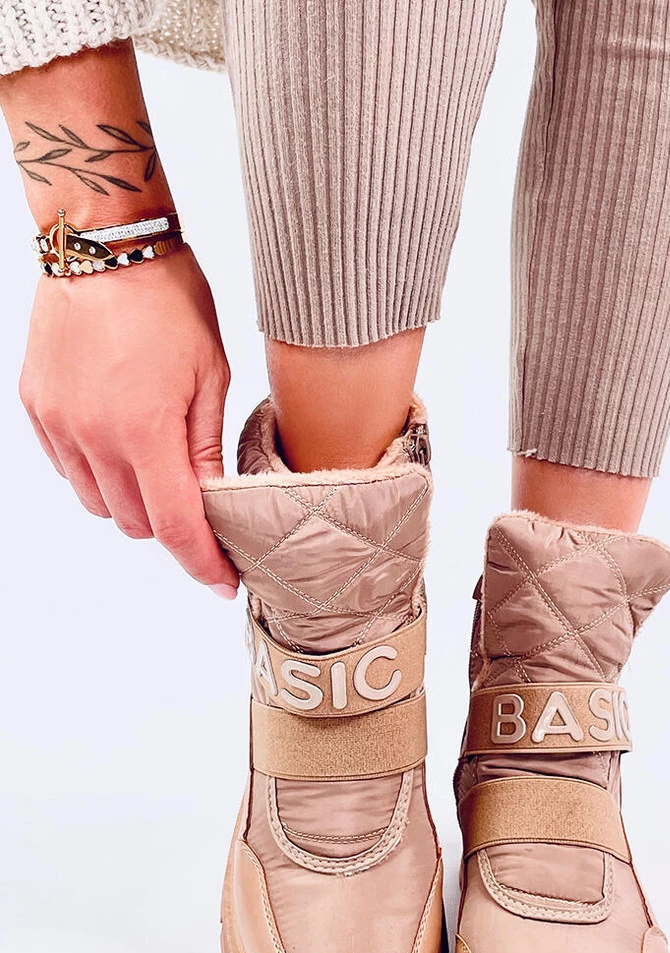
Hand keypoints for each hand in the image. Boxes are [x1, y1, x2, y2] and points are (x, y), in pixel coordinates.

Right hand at [19, 247, 238, 596]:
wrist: (104, 243)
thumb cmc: (169, 299)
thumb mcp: (210, 375)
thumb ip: (206, 449)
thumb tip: (213, 503)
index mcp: (145, 431)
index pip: (176, 526)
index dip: (203, 564)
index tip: (223, 582)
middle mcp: (93, 437)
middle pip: (136, 523)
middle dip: (173, 525)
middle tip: (199, 503)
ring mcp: (58, 424)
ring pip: (99, 503)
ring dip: (133, 502)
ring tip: (158, 465)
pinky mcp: (36, 407)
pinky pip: (69, 470)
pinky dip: (98, 474)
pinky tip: (121, 443)